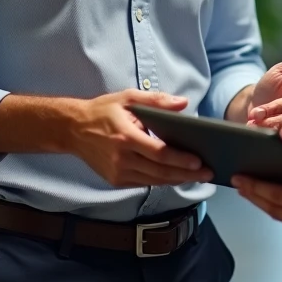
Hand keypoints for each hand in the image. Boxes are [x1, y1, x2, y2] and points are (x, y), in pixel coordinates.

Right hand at [67, 90, 213, 187]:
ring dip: (177, 180)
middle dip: (187, 174)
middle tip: (208, 173)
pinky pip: (144, 183)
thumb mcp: (128, 98)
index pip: (159, 153)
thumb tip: (183, 103)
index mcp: (126, 137)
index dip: (180, 160)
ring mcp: (118, 173)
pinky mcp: (116, 180)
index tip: (199, 161)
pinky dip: (162, 180)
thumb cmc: (103, 111)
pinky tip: (176, 176)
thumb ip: (157, 101)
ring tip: (198, 176)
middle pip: (160, 172)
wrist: (73, 130)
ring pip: (154, 181)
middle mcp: (122, 159)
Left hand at [248, 39, 281, 134]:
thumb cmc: (269, 87)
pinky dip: (271, 139)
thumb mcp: (281, 71)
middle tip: (252, 121)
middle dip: (270, 120)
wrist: (255, 107)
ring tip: (252, 127)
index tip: (259, 111)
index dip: (278, 107)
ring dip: (268, 130)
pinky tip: (258, 135)